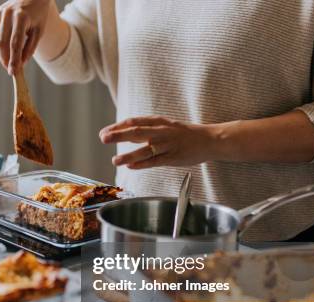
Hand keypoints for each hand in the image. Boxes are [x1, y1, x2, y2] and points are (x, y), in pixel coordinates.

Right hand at [0, 0, 51, 74]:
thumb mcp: (39, 32)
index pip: (15, 43)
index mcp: (21, 17)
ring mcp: (0, 12)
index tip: (13, 72)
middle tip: (10, 69)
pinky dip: (1, 43)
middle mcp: (8, 13)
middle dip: (5, 58)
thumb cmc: (38, 15)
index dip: (13, 59)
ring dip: (3, 53)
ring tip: (11, 60)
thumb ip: (29, 48)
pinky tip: (8, 46)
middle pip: (2, 43)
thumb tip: (20, 64)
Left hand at [99, 116, 223, 168]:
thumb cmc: (183, 134)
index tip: (104, 132)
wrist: (210, 140)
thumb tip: (122, 134)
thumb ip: (143, 131)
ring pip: (146, 149)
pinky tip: (131, 167)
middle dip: (119, 135)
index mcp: (158, 122)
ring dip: (129, 155)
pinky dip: (143, 164)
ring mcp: (168, 144)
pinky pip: (156, 161)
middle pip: (137, 132)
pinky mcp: (174, 157)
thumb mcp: (163, 126)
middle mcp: (162, 131)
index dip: (117, 127)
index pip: (134, 122)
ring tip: (115, 160)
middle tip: (104, 138)